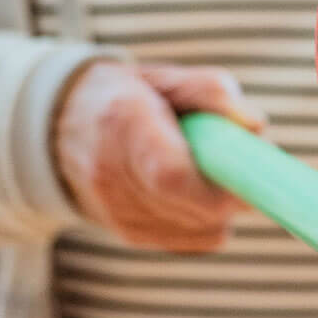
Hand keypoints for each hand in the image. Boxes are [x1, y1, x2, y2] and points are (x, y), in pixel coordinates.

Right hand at [52, 60, 267, 252]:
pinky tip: (199, 191)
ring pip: (199, 228)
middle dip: (233, 192)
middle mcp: (110, 174)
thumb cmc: (130, 96)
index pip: (171, 173)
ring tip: (214, 169)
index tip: (254, 172)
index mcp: (123, 122)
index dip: (219, 183)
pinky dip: (210, 220)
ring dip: (224, 205)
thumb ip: (212, 91)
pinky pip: (193, 241)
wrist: (62, 129)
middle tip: (251, 165)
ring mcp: (114, 211)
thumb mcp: (167, 77)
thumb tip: (256, 126)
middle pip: (191, 206)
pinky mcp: (127, 234)